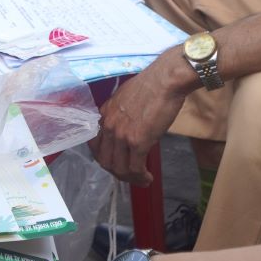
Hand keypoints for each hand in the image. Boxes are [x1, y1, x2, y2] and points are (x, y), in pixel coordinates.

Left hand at [89, 51, 192, 184]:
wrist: (165, 80)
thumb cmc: (151, 85)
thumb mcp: (125, 98)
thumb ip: (121, 114)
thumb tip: (127, 126)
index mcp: (104, 114)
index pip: (95, 145)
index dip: (105, 158)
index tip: (115, 162)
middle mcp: (108, 126)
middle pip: (105, 160)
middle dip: (117, 172)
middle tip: (129, 175)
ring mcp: (122, 135)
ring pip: (119, 168)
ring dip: (130, 178)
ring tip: (141, 179)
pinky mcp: (138, 142)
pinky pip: (135, 168)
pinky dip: (140, 177)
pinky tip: (147, 178)